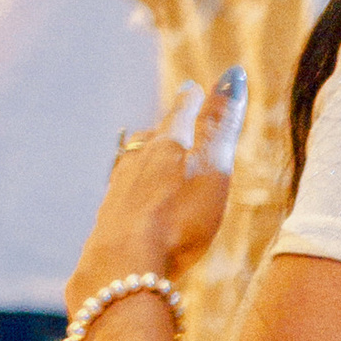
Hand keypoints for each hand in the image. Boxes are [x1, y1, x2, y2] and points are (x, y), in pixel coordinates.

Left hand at [65, 70, 246, 319]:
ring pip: (133, 163)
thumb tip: (232, 74)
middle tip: (173, 119)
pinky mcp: (109, 220)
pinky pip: (123, 193)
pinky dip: (133, 188)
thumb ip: (220, 126)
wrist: (125, 266)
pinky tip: (132, 200)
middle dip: (166, 127)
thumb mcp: (211, 170)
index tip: (192, 86)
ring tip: (152, 154)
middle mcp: (137, 162)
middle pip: (153, 137)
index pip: (180, 115)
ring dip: (146, 155)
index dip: (190, 100)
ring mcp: (118, 190)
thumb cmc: (178, 218)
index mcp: (166, 147)